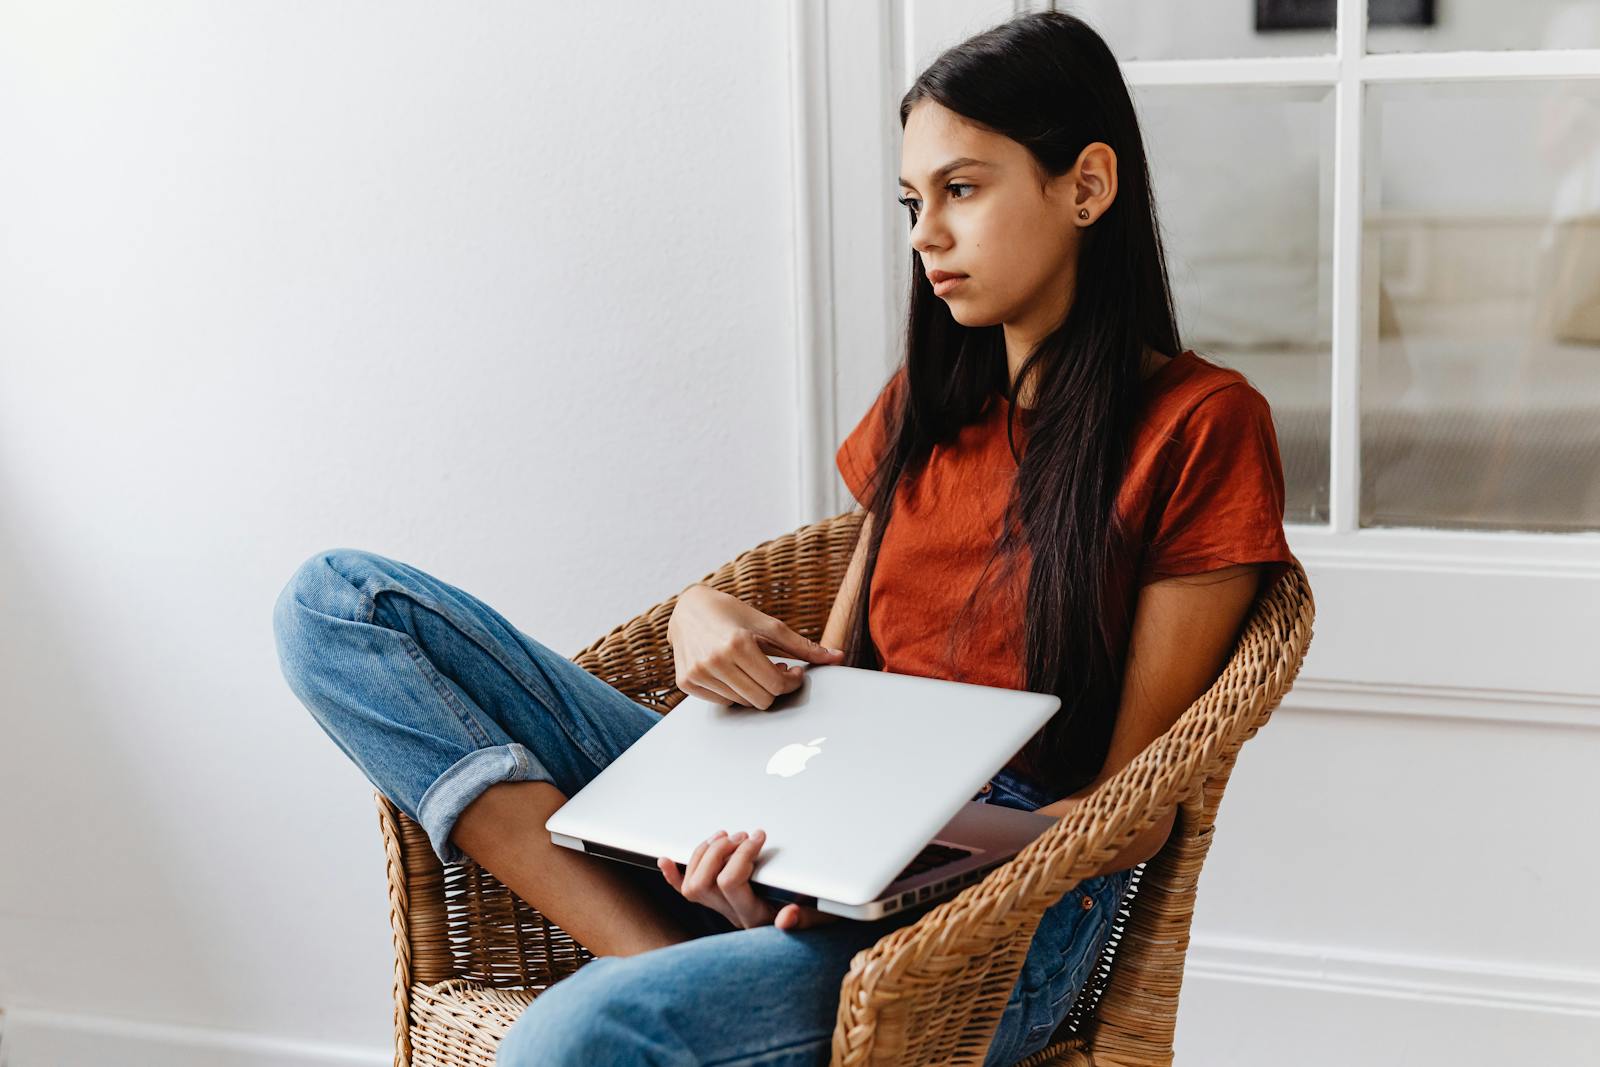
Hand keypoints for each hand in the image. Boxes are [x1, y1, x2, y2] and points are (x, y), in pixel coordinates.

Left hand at [657, 828, 840, 931]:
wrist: (810, 932)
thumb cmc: (818, 917)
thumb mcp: (822, 918)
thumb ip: (806, 918)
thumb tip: (787, 917)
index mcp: (756, 915)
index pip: (731, 882)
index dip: (741, 854)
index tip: (759, 836)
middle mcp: (735, 915)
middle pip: (704, 882)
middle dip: (719, 851)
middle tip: (741, 835)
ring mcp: (724, 910)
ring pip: (692, 886)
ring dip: (702, 855)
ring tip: (724, 837)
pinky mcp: (720, 904)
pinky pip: (687, 893)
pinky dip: (674, 876)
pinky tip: (667, 861)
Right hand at [666, 584, 845, 708]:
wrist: (688, 609)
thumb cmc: (732, 613)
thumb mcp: (768, 624)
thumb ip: (803, 645)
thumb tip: (838, 656)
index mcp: (737, 644)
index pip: (775, 684)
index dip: (791, 682)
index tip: (795, 672)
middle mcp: (714, 661)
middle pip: (761, 700)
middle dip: (776, 689)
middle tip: (778, 671)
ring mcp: (698, 674)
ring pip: (742, 703)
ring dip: (755, 690)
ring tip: (755, 669)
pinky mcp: (687, 683)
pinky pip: (722, 702)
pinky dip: (734, 692)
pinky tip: (735, 673)